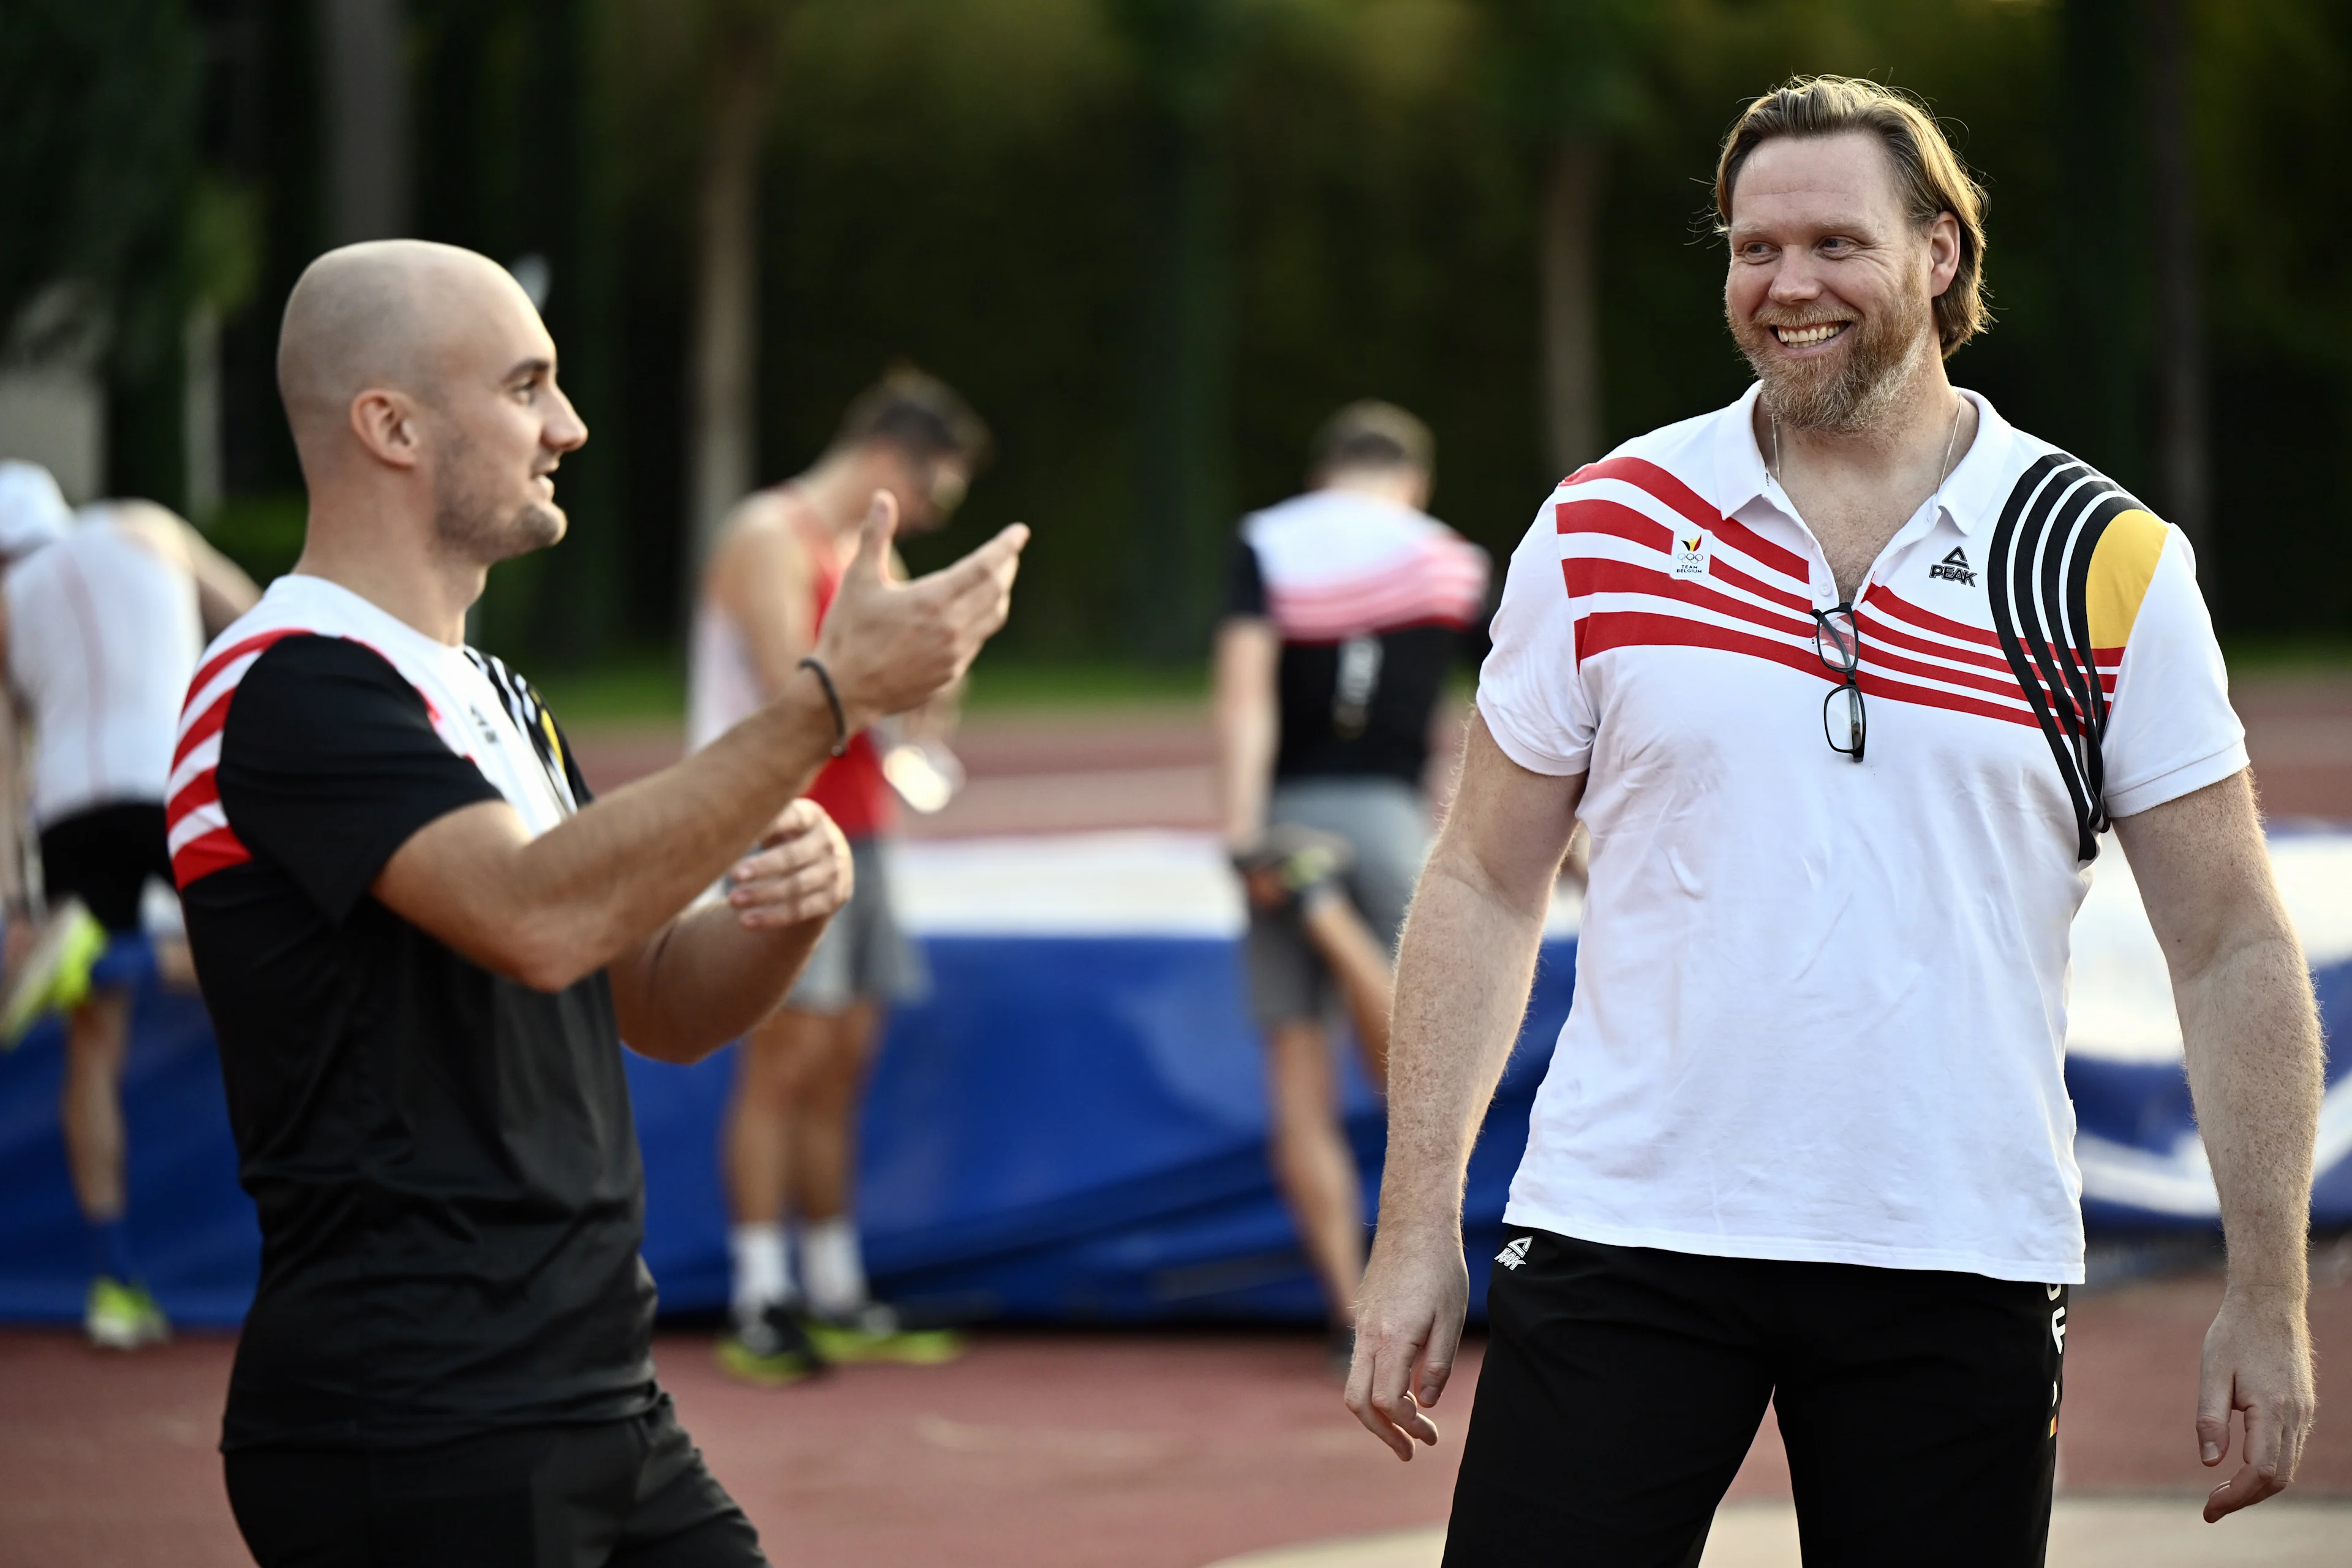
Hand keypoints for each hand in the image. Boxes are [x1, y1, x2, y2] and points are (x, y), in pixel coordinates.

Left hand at [724, 800, 852, 930]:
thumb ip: (759, 819)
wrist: (823, 866)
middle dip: (762, 866)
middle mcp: (829, 841)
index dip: (768, 825)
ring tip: (732, 900)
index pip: (791, 817)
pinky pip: (801, 909)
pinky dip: (773, 917)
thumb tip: (717, 821)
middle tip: (732, 875)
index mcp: (812, 816)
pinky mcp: (835, 896)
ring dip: (763, 894)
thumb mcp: (780, 822)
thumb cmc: (786, 839)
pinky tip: (746, 921)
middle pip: (792, 856)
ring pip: (796, 886)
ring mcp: (836, 870)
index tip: (740, 833)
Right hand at [811, 490, 1026, 730]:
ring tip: (997, 579)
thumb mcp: (858, 578)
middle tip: (1008, 553)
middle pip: (996, 590)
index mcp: (932, 600)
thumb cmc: (847, 632)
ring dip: (998, 594)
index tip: (1020, 531)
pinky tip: (971, 614)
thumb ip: (875, 535)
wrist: (842, 691)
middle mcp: (951, 628)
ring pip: (992, 617)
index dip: (1005, 547)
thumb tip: (883, 497)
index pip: (984, 567)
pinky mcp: (950, 674)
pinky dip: (981, 621)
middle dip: (1006, 567)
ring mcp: (954, 654)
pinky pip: (977, 640)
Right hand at [1344, 1220, 1469, 1460]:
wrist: (1413, 1222)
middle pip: (1358, 1402)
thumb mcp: (1450, 1319)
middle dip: (1383, 1433)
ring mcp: (1360, 1325)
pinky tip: (1402, 1386)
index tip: (1431, 1435)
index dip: (1408, 1426)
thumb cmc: (1439, 1268)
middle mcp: (1367, 1336)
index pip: (1389, 1402)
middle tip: (1410, 1450)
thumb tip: (1427, 1402)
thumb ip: (1438, 1365)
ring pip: (1353, 1383)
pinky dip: (1375, 1386)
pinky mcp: (1361, 1316)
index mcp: (1392, 1339)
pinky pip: (1359, 1362)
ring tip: (1407, 1426)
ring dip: (1377, 1413)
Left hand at [2196, 1286, 2315, 1520]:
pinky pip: (2290, 1449)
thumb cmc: (2234, 1333)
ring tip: (2222, 1493)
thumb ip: (2210, 1418)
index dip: (2236, 1496)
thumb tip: (2209, 1463)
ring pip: (2287, 1466)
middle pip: (2277, 1477)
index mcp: (2272, 1409)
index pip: (2260, 1471)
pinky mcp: (2302, 1407)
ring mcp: (2303, 1412)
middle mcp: (2295, 1416)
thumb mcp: (2212, 1371)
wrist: (2268, 1303)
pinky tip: (2243, 1468)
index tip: (2210, 1509)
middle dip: (2245, 1498)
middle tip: (2211, 1507)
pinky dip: (2269, 1467)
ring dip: (2257, 1486)